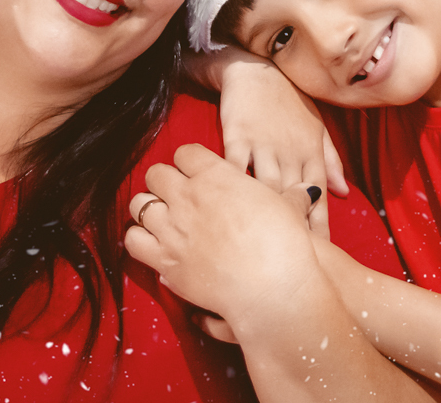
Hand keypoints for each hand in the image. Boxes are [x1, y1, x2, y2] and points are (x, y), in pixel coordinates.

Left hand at [125, 144, 324, 330]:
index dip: (190, 162)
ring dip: (148, 209)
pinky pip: (133, 241)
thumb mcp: (290, 209)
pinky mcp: (165, 261)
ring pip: (139, 204)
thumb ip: (291, 196)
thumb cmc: (285, 245)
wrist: (272, 288)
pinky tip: (154, 244)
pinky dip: (140, 240)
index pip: (186, 153)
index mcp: (216, 176)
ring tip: (161, 218)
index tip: (196, 173)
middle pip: (156, 173)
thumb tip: (308, 190)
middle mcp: (188, 197)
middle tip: (176, 195)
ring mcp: (173, 228)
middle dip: (164, 182)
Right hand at [210, 49, 347, 240]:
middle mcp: (291, 153)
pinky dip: (233, 191)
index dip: (320, 227)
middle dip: (295, 232)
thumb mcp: (317, 126)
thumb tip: (346, 192)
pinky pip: (235, 170)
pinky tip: (229, 212)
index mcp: (311, 152)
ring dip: (266, 217)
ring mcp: (264, 146)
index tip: (321, 254)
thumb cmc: (289, 100)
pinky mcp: (237, 137)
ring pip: (267, 190)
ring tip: (260, 246)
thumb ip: (331, 160)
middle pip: (294, 201)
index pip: (319, 197)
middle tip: (291, 261)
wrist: (256, 69)